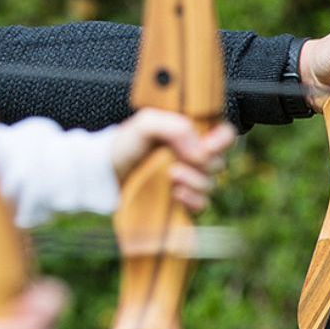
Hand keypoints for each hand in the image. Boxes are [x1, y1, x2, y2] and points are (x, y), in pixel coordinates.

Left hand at [109, 110, 236, 213]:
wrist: (106, 173)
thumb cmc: (125, 145)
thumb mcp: (146, 124)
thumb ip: (174, 127)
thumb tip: (201, 149)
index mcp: (189, 134)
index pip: (223, 134)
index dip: (223, 140)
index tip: (208, 145)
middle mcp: (193, 157)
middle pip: (219, 163)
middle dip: (203, 164)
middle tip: (178, 162)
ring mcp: (189, 180)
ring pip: (211, 185)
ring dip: (194, 182)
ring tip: (171, 176)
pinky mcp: (182, 202)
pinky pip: (202, 204)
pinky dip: (192, 200)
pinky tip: (175, 194)